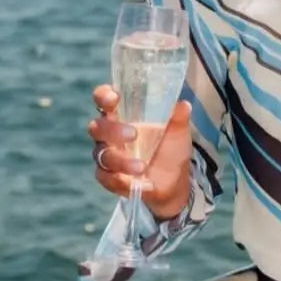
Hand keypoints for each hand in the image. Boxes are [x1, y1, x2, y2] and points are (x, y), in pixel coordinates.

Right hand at [87, 85, 194, 221]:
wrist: (174, 180)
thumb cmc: (170, 147)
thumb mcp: (178, 131)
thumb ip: (178, 116)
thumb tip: (183, 104)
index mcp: (121, 114)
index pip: (103, 99)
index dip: (103, 96)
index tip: (114, 98)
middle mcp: (109, 133)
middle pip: (97, 127)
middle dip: (113, 130)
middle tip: (133, 134)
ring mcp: (107, 155)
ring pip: (102, 155)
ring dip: (121, 161)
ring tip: (142, 167)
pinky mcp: (110, 177)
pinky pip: (106, 178)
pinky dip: (122, 181)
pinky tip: (142, 184)